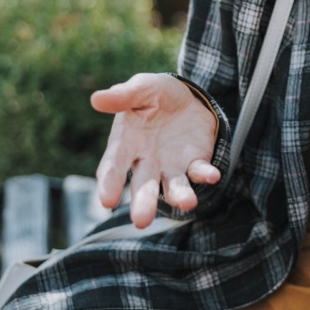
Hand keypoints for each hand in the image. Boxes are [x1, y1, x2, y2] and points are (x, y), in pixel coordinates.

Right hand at [90, 73, 219, 227]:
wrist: (187, 96)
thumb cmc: (155, 94)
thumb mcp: (141, 88)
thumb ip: (123, 96)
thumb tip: (96, 99)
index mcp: (126, 144)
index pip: (113, 166)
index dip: (109, 183)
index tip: (106, 201)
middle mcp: (147, 162)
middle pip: (143, 186)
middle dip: (143, 203)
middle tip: (141, 221)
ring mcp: (171, 166)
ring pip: (173, 187)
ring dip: (180, 196)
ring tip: (188, 203)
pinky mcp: (195, 161)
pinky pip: (200, 170)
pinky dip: (206, 174)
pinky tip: (212, 176)